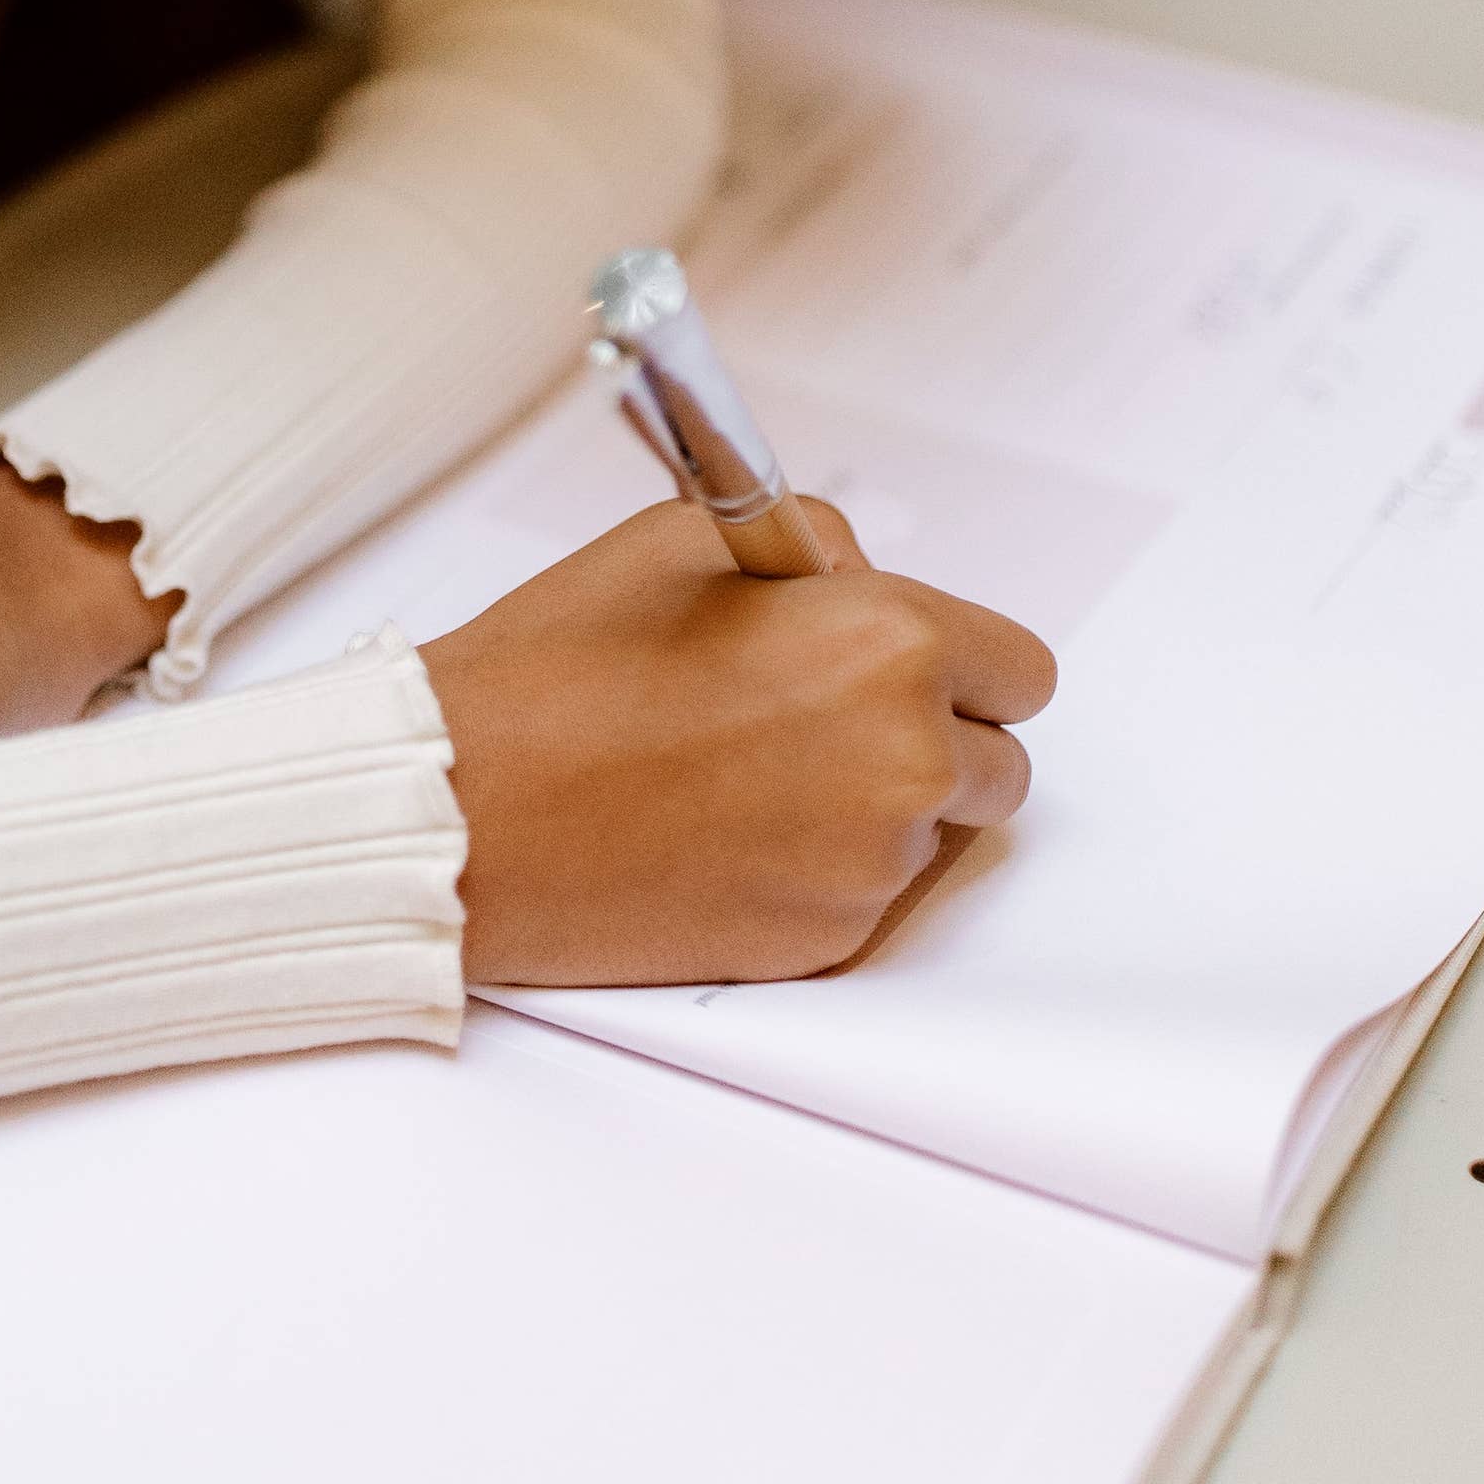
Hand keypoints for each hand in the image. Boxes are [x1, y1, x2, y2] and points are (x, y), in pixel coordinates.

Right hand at [421, 497, 1053, 984]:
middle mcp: (905, 761)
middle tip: (820, 725)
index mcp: (890, 644)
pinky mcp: (824, 943)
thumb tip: (866, 585)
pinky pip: (864, 899)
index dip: (959, 665)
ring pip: (929, 839)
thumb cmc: (560, 667)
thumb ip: (816, 551)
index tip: (906, 668)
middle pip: (996, 767)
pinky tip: (722, 836)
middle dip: (930, 742)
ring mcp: (868, 866)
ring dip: (871, 811)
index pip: (1019, 671)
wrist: (465, 811)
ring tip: (746, 780)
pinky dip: (817, 872)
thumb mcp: (687, 540)